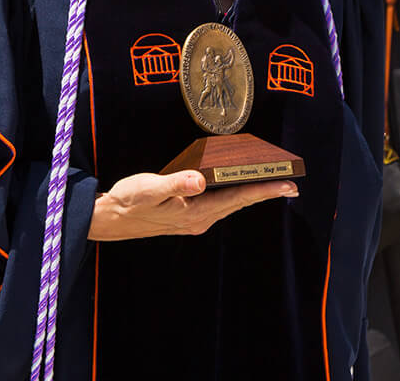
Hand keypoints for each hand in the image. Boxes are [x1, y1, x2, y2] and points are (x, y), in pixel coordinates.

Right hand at [87, 170, 296, 241]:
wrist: (109, 220)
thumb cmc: (128, 202)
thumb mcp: (150, 189)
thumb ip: (176, 183)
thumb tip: (200, 180)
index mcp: (196, 212)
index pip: (238, 198)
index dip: (264, 190)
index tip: (288, 185)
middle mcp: (200, 219)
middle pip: (240, 202)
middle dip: (265, 192)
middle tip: (290, 185)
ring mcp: (194, 219)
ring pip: (231, 204)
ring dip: (251, 194)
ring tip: (270, 184)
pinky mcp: (187, 216)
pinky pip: (219, 204)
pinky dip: (234, 195)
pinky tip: (235, 188)